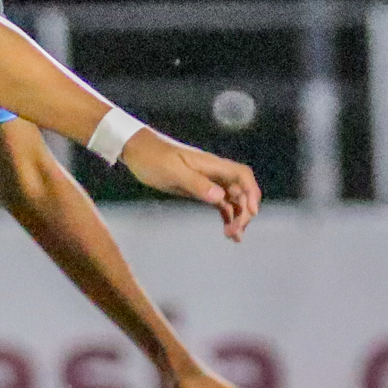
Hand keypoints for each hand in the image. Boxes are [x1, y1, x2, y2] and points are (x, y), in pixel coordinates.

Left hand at [121, 130, 261, 239]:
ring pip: (233, 199)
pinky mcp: (200, 189)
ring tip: (234, 237)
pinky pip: (220, 203)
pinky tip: (228, 231)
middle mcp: (214, 172)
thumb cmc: (153, 158)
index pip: (241, 175)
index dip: (251, 192)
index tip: (251, 212)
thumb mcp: (172, 172)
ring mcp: (208, 181)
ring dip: (237, 216)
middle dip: (244, 210)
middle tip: (235, 232)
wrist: (137, 150)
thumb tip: (220, 198)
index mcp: (211, 165)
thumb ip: (196, 184)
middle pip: (241, 190)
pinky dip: (227, 216)